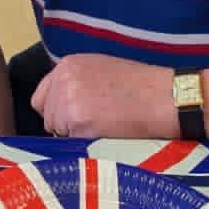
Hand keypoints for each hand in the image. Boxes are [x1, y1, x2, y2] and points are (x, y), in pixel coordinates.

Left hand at [30, 54, 174, 139]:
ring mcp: (67, 100)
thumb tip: (61, 104)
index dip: (57, 110)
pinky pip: (69, 142)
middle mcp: (63, 79)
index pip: (42, 96)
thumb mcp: (102, 69)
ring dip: (74, 135)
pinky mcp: (77, 121)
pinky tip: (105, 134)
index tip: (73, 117)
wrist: (166, 97)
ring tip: (102, 128)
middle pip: (47, 115)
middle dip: (65, 125)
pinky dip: (83, 144)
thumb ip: (77, 81)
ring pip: (57, 130)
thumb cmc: (143, 86)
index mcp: (68, 64)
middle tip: (94, 124)